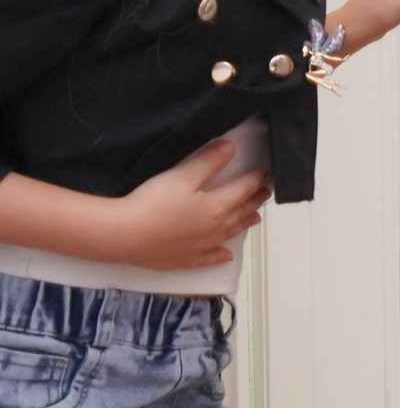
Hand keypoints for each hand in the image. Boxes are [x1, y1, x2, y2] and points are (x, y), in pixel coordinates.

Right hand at [109, 141, 271, 270]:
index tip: (266, 172)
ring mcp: (202, 246)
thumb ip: (208, 162)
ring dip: (245, 224)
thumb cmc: (154, 202)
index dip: (256, 179)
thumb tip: (231, 148)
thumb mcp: (182, 176)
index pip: (243, 189)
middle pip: (242, 211)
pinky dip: (221, 255)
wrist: (126, 235)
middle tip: (266, 193)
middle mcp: (216, 228)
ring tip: (256, 217)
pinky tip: (226, 255)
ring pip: (231, 233)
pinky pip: (210, 258)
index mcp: (217, 206)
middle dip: (255, 200)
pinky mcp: (186, 259)